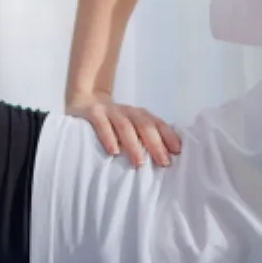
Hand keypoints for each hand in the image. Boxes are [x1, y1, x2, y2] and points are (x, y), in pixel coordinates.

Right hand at [68, 95, 182, 167]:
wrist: (84, 99)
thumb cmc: (112, 122)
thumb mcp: (130, 125)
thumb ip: (143, 136)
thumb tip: (165, 157)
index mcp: (139, 114)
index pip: (157, 123)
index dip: (168, 136)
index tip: (177, 152)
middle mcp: (127, 111)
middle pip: (145, 125)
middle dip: (156, 144)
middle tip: (164, 162)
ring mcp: (110, 111)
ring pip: (125, 126)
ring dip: (134, 145)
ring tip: (140, 163)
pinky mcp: (93, 113)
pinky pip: (102, 125)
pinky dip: (109, 138)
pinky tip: (114, 152)